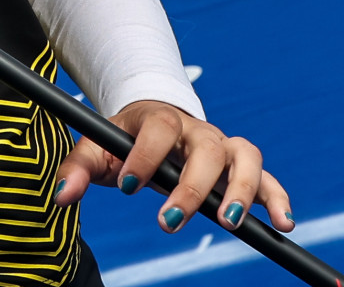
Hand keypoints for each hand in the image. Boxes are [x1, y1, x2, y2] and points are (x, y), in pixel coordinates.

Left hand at [52, 100, 294, 236]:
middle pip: (206, 146)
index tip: (126, 186)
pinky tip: (282, 224)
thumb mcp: (97, 147)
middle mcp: (196, 130)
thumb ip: (77, 169)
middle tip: (169, 220)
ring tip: (230, 223)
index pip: (157, 128)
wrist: (152, 120)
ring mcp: (222, 146)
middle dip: (191, 186)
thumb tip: (61, 198)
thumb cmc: (124, 140)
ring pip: (245, 156)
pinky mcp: (240, 167)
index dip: (144, 155)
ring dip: (243, 189)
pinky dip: (278, 197)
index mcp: (158, 119)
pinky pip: (267, 178)